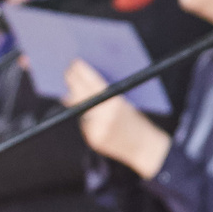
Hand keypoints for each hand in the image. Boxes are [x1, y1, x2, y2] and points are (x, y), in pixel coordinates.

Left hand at [64, 58, 170, 178]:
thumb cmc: (137, 120)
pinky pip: (84, 122)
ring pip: (79, 109)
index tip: (75, 62)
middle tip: (68, 72)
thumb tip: (86, 78)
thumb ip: (108, 92)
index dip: (82, 71)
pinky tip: (82, 110)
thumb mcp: (127, 102)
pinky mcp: (93, 140)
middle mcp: (105, 116)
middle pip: (81, 94)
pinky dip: (83, 115)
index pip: (93, 82)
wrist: (145, 148)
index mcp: (116, 103)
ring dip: (74, 98)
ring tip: (70, 89)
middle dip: (73, 82)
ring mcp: (98, 129)